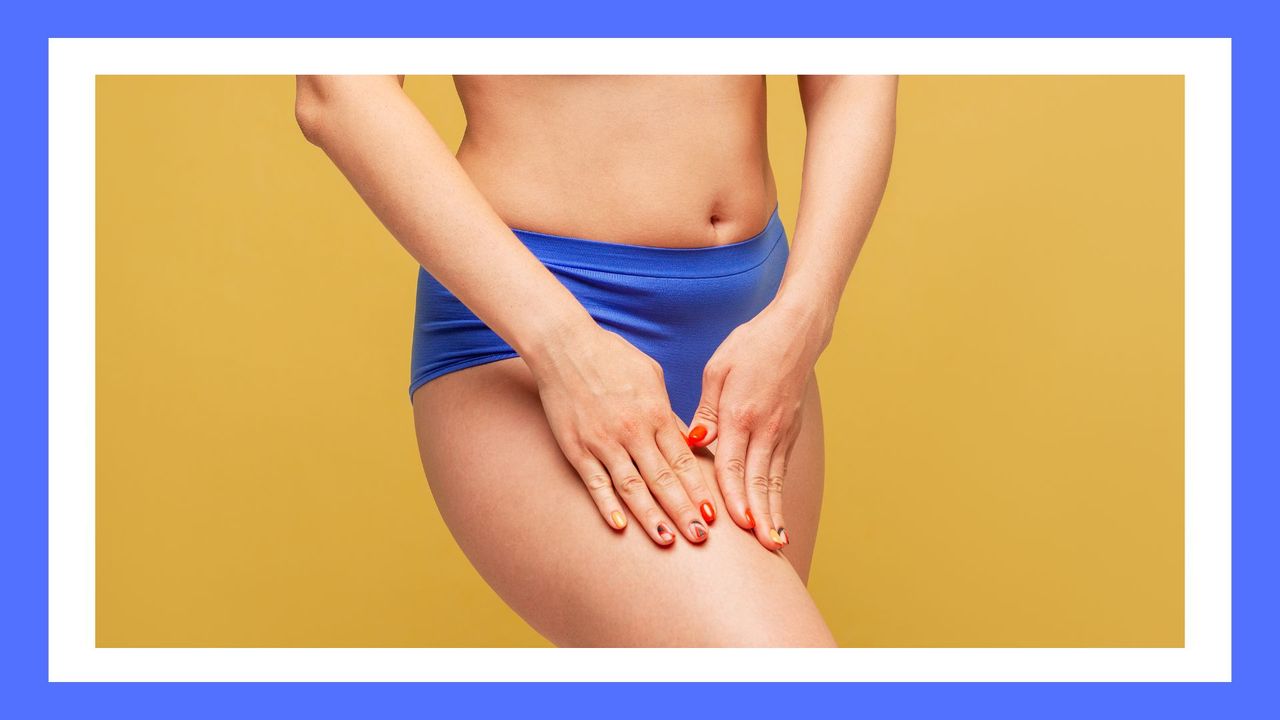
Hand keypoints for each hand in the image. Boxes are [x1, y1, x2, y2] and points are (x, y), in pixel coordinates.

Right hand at [527, 323, 717, 545]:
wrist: (564, 344)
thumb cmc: (612, 356)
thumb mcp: (651, 376)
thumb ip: (668, 411)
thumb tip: (685, 439)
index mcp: (655, 413)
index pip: (682, 461)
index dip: (698, 489)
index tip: (713, 513)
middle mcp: (632, 431)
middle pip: (663, 480)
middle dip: (683, 511)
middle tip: (701, 537)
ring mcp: (602, 442)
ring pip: (631, 488)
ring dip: (651, 516)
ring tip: (667, 540)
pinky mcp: (576, 448)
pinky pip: (595, 483)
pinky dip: (608, 506)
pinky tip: (621, 527)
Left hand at [688, 297, 828, 549]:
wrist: (796, 331)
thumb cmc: (751, 345)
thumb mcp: (718, 369)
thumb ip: (706, 410)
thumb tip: (693, 442)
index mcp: (741, 412)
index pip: (734, 463)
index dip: (733, 496)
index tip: (735, 524)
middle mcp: (765, 427)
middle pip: (759, 480)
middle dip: (759, 516)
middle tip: (762, 549)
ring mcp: (781, 431)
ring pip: (774, 480)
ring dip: (774, 512)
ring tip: (775, 543)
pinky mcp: (790, 431)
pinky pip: (781, 469)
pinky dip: (779, 495)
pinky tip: (777, 515)